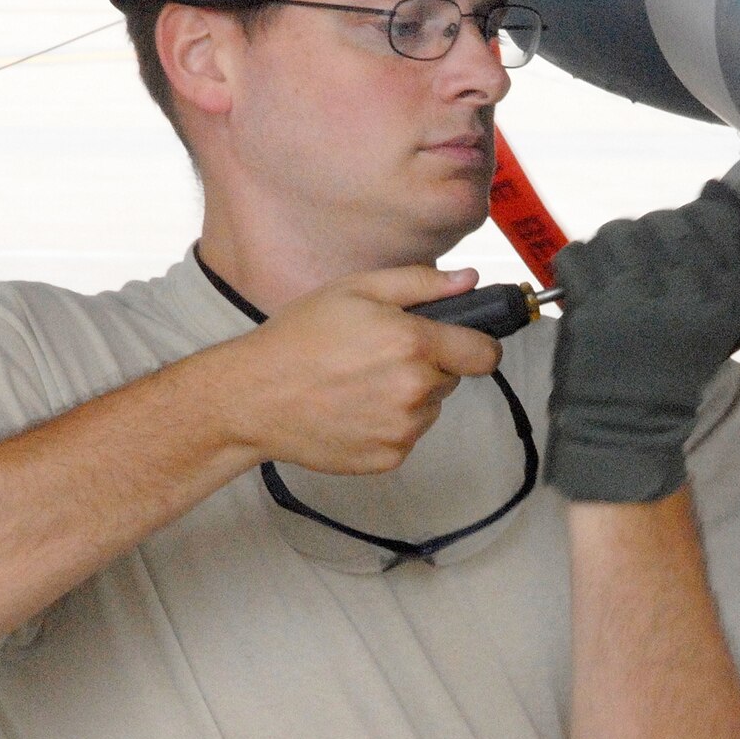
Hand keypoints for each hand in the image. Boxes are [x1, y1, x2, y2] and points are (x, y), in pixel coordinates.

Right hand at [206, 265, 502, 474]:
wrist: (254, 397)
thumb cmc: (298, 339)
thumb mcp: (357, 290)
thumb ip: (421, 283)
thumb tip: (468, 280)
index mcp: (414, 345)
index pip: (485, 354)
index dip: (475, 344)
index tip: (460, 343)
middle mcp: (415, 391)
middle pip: (452, 378)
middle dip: (429, 366)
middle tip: (380, 355)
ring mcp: (402, 429)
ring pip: (430, 408)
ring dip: (409, 397)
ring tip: (360, 383)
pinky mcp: (388, 458)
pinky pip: (407, 436)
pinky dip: (389, 425)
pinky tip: (353, 408)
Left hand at [545, 181, 739, 502]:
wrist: (628, 424)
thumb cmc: (672, 370)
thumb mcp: (717, 320)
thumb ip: (722, 260)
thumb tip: (713, 194)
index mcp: (719, 294)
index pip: (711, 218)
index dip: (697, 211)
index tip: (686, 223)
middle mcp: (680, 291)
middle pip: (660, 222)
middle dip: (647, 237)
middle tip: (639, 270)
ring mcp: (633, 296)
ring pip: (615, 233)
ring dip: (608, 250)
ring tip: (612, 281)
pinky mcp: (590, 306)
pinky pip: (576, 254)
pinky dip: (575, 265)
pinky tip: (586, 288)